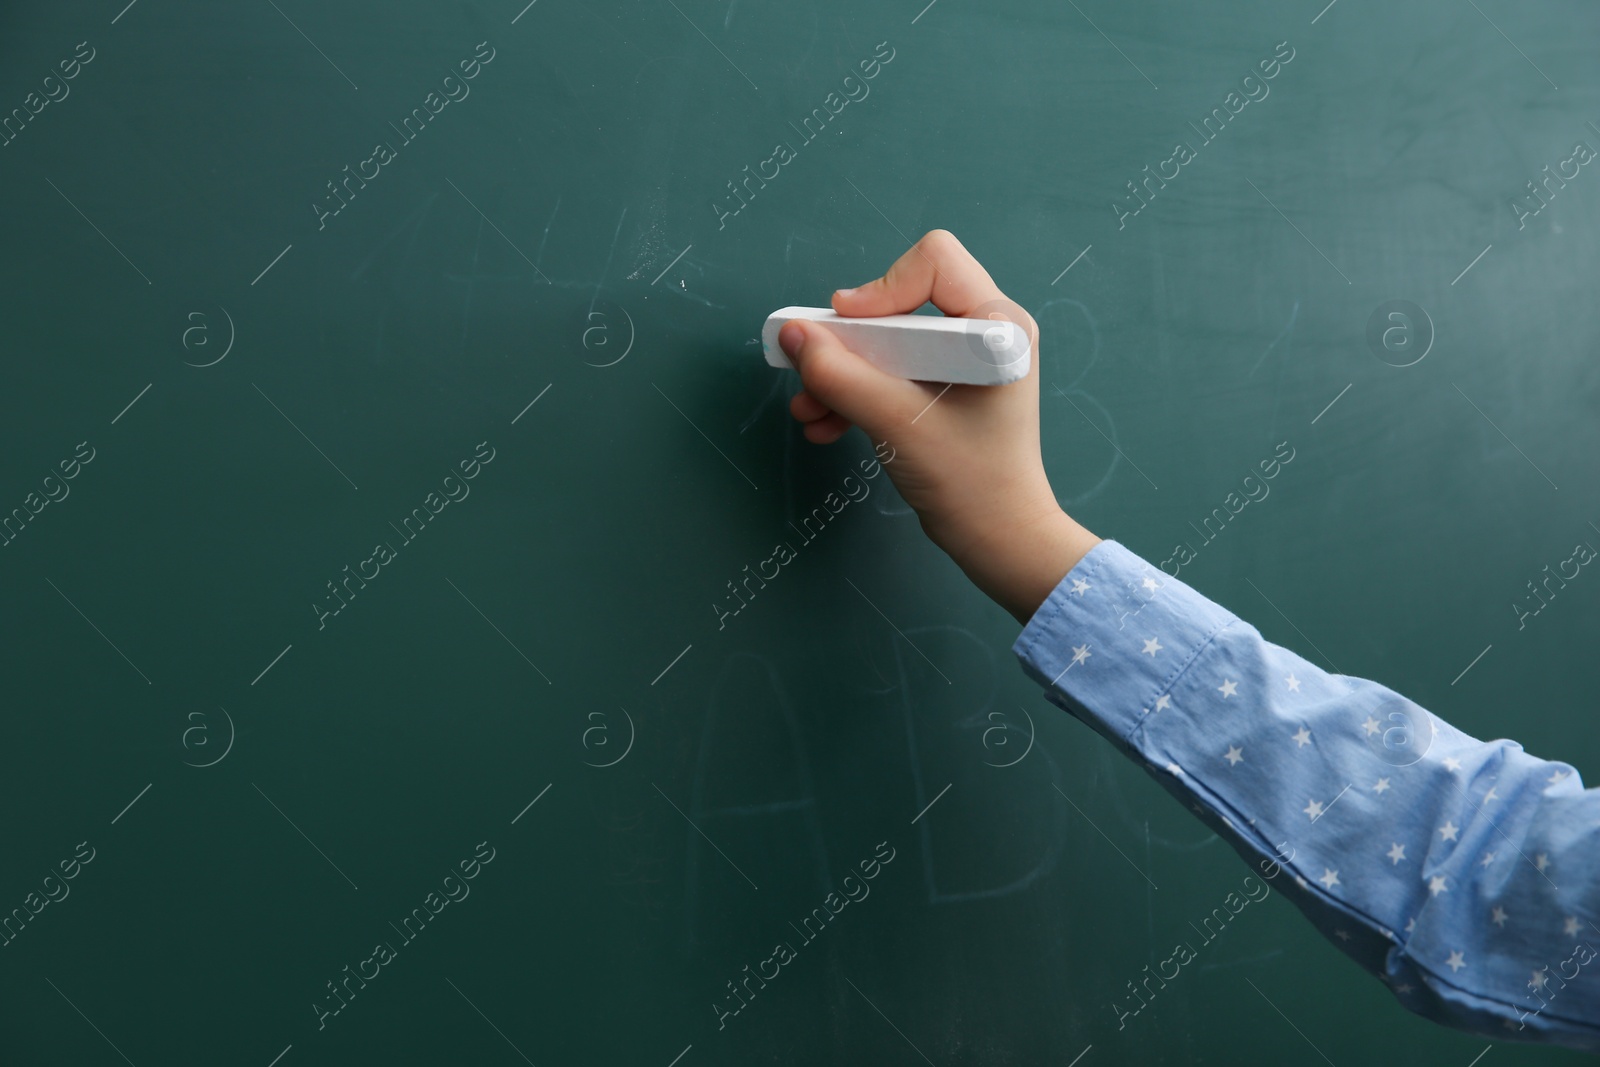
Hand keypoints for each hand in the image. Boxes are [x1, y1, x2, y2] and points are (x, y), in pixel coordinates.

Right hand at [779, 230, 1099, 622]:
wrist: (998, 541)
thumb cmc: (970, 482)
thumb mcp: (897, 423)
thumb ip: (840, 376)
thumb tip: (791, 334)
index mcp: (997, 325)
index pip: (932, 262)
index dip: (880, 288)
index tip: (844, 328)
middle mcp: (986, 331)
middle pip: (899, 301)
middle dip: (849, 342)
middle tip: (812, 375)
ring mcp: (966, 360)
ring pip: (888, 338)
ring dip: (843, 372)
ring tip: (809, 412)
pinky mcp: (946, 386)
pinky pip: (892, 368)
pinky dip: (858, 391)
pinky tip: (825, 424)